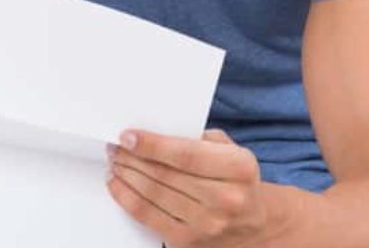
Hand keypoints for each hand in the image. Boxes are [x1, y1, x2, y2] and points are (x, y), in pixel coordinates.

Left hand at [107, 129, 278, 247]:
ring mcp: (207, 224)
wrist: (254, 226)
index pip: (187, 155)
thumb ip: (201, 139)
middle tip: (116, 146)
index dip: (153, 145)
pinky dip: (126, 198)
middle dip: (133, 158)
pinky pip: (147, 217)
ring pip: (152, 195)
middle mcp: (226, 199)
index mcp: (239, 168)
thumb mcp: (232, 152)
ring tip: (115, 161)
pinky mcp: (188, 243)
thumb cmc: (236, 182)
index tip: (128, 136)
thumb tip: (155, 131)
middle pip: (165, 174)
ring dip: (126, 175)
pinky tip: (117, 184)